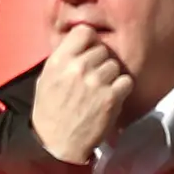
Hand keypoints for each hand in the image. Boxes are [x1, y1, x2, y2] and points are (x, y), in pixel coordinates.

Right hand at [31, 20, 142, 163]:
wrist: (57, 143)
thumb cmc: (50, 110)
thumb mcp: (47, 76)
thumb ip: (64, 57)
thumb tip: (81, 42)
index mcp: (60, 59)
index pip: (85, 31)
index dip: (90, 40)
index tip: (90, 50)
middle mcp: (78, 67)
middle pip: (102, 49)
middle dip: (100, 61)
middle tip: (93, 75)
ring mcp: (96, 82)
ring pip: (115, 65)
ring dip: (111, 76)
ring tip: (101, 89)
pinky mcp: (111, 98)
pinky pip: (126, 81)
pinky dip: (121, 89)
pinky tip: (111, 96)